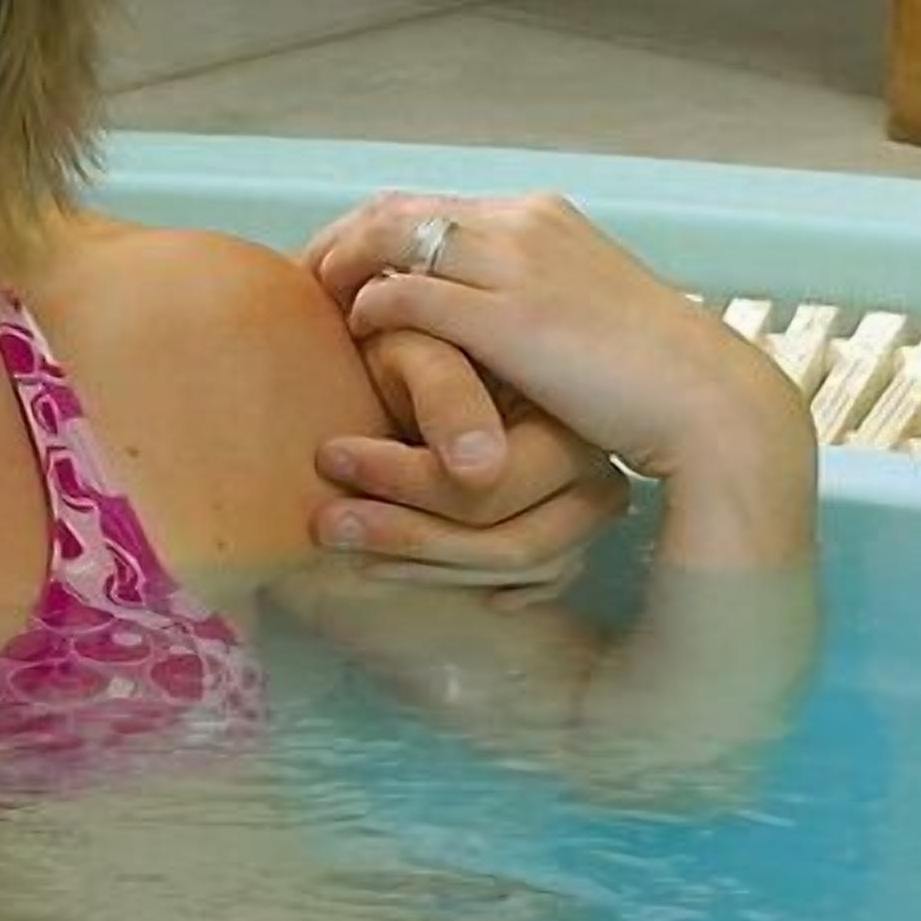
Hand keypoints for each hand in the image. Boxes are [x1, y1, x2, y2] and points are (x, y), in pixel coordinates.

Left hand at [304, 190, 816, 569]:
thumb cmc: (652, 377)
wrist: (708, 402)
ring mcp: (517, 264)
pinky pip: (412, 294)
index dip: (369, 234)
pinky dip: (374, 308)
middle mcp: (523, 224)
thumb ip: (532, 299)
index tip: (333, 268)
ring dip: (342, 269)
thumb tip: (490, 319)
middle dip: (339, 242)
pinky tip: (358, 335)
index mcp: (541, 217)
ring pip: (393, 239)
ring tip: (313, 307)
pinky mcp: (510, 317)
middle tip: (300, 282)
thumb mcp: (585, 314)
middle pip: (396, 210)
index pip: (428, 206)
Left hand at [314, 362, 635, 588]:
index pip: (493, 484)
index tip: (331, 456)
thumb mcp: (425, 343)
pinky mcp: (565, 544)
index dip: (406, 480)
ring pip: (515, 569)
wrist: (438, 345)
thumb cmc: (425, 335)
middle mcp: (595, 473)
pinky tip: (394, 565)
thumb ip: (447, 398)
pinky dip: (455, 578)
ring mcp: (585, 516)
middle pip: (514, 542)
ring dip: (424, 566)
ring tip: (344, 539)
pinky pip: (521, 586)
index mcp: (569, 417)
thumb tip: (476, 471)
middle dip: (410, 536)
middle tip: (326, 521)